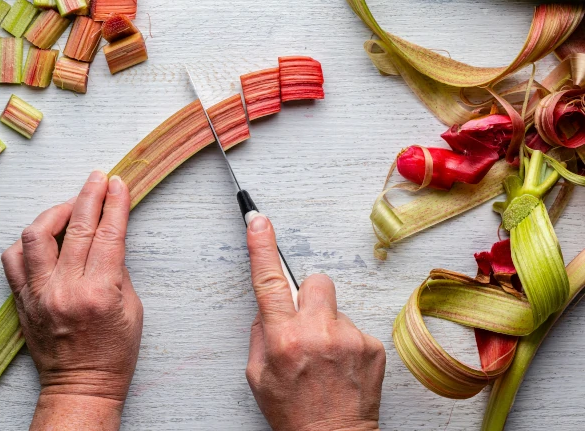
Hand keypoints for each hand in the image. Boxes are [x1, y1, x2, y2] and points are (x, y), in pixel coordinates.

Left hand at [2, 171, 142, 430]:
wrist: (80, 388)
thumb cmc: (112, 354)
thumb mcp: (132, 309)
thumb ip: (117, 269)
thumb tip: (107, 235)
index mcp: (100, 292)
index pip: (108, 234)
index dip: (115, 204)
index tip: (117, 184)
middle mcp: (66, 289)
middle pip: (76, 227)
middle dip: (90, 195)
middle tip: (97, 178)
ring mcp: (39, 294)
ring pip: (36, 235)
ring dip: (54, 212)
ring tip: (69, 205)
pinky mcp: (22, 301)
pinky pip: (13, 259)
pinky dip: (27, 242)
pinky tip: (42, 236)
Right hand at [244, 215, 384, 430]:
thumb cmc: (294, 413)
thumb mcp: (258, 376)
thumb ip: (262, 334)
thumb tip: (270, 307)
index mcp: (284, 339)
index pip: (270, 283)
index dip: (262, 247)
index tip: (258, 221)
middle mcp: (318, 334)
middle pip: (316, 282)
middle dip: (309, 296)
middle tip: (305, 324)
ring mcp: (350, 339)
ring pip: (335, 308)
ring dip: (328, 324)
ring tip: (326, 359)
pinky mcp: (373, 346)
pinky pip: (354, 328)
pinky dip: (347, 343)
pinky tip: (342, 367)